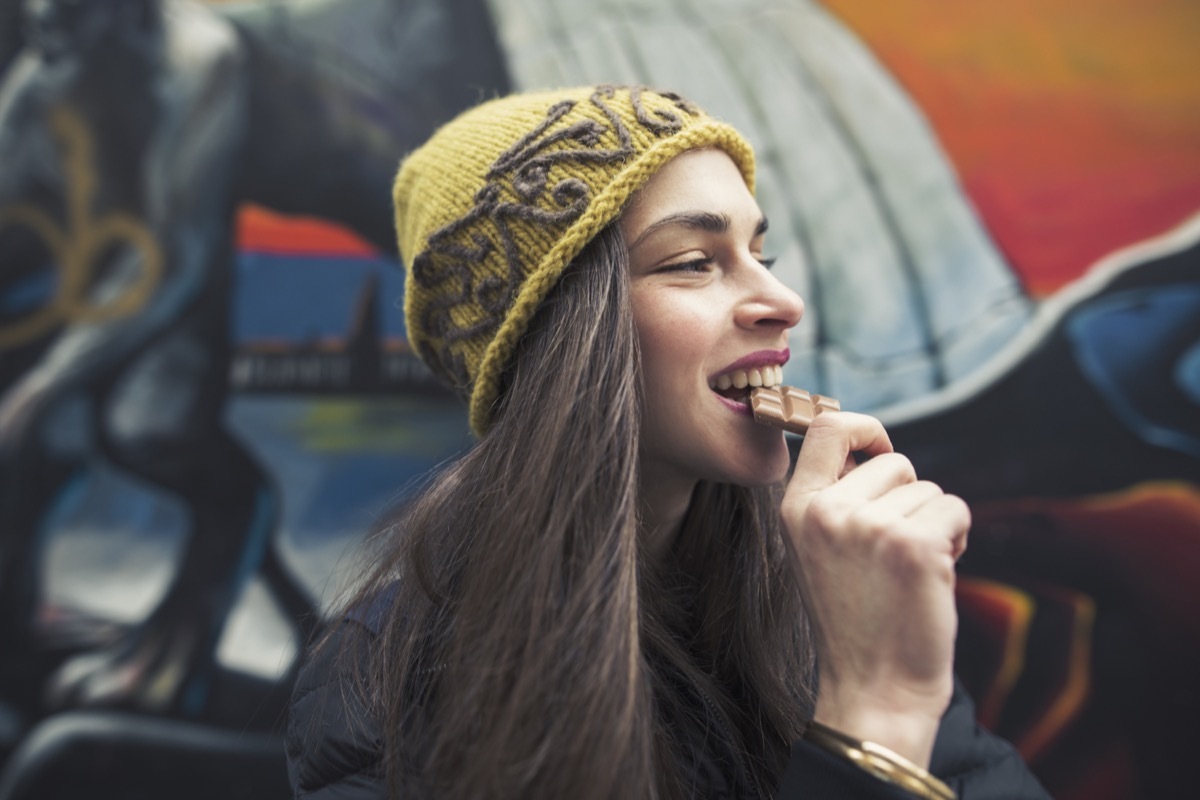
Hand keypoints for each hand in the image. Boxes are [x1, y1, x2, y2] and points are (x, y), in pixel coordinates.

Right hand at [781, 412, 969, 766]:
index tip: (881, 452)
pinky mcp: (913, 546)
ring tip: (910, 572)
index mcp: (797, 508)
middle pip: (894, 461)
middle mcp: (827, 512)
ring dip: (934, 524)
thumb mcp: (822, 549)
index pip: (826, 426)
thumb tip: (877, 450)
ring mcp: (869, 527)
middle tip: (897, 549)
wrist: (873, 688)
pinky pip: (956, 510)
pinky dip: (959, 540)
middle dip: (909, 497)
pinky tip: (934, 577)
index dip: (865, 428)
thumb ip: (839, 499)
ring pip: (929, 490)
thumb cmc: (857, 619)